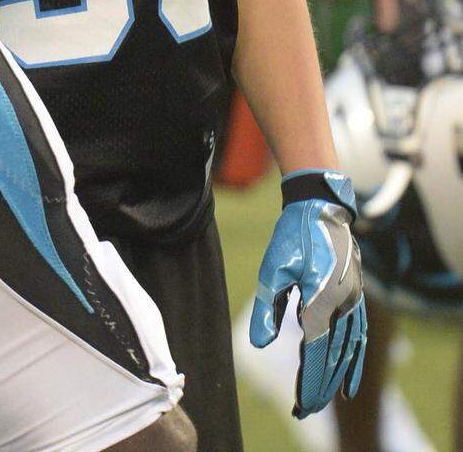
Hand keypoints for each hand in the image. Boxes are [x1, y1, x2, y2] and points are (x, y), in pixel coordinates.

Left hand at [250, 170, 366, 418]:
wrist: (321, 208)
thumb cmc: (293, 236)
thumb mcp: (273, 269)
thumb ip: (267, 308)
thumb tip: (259, 345)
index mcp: (320, 301)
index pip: (316, 354)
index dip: (309, 383)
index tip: (301, 406)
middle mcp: (342, 307)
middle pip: (334, 358)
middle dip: (320, 388)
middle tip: (305, 411)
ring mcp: (354, 303)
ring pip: (349, 351)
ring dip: (337, 379)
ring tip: (323, 400)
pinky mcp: (357, 298)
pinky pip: (360, 338)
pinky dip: (356, 361)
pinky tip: (350, 380)